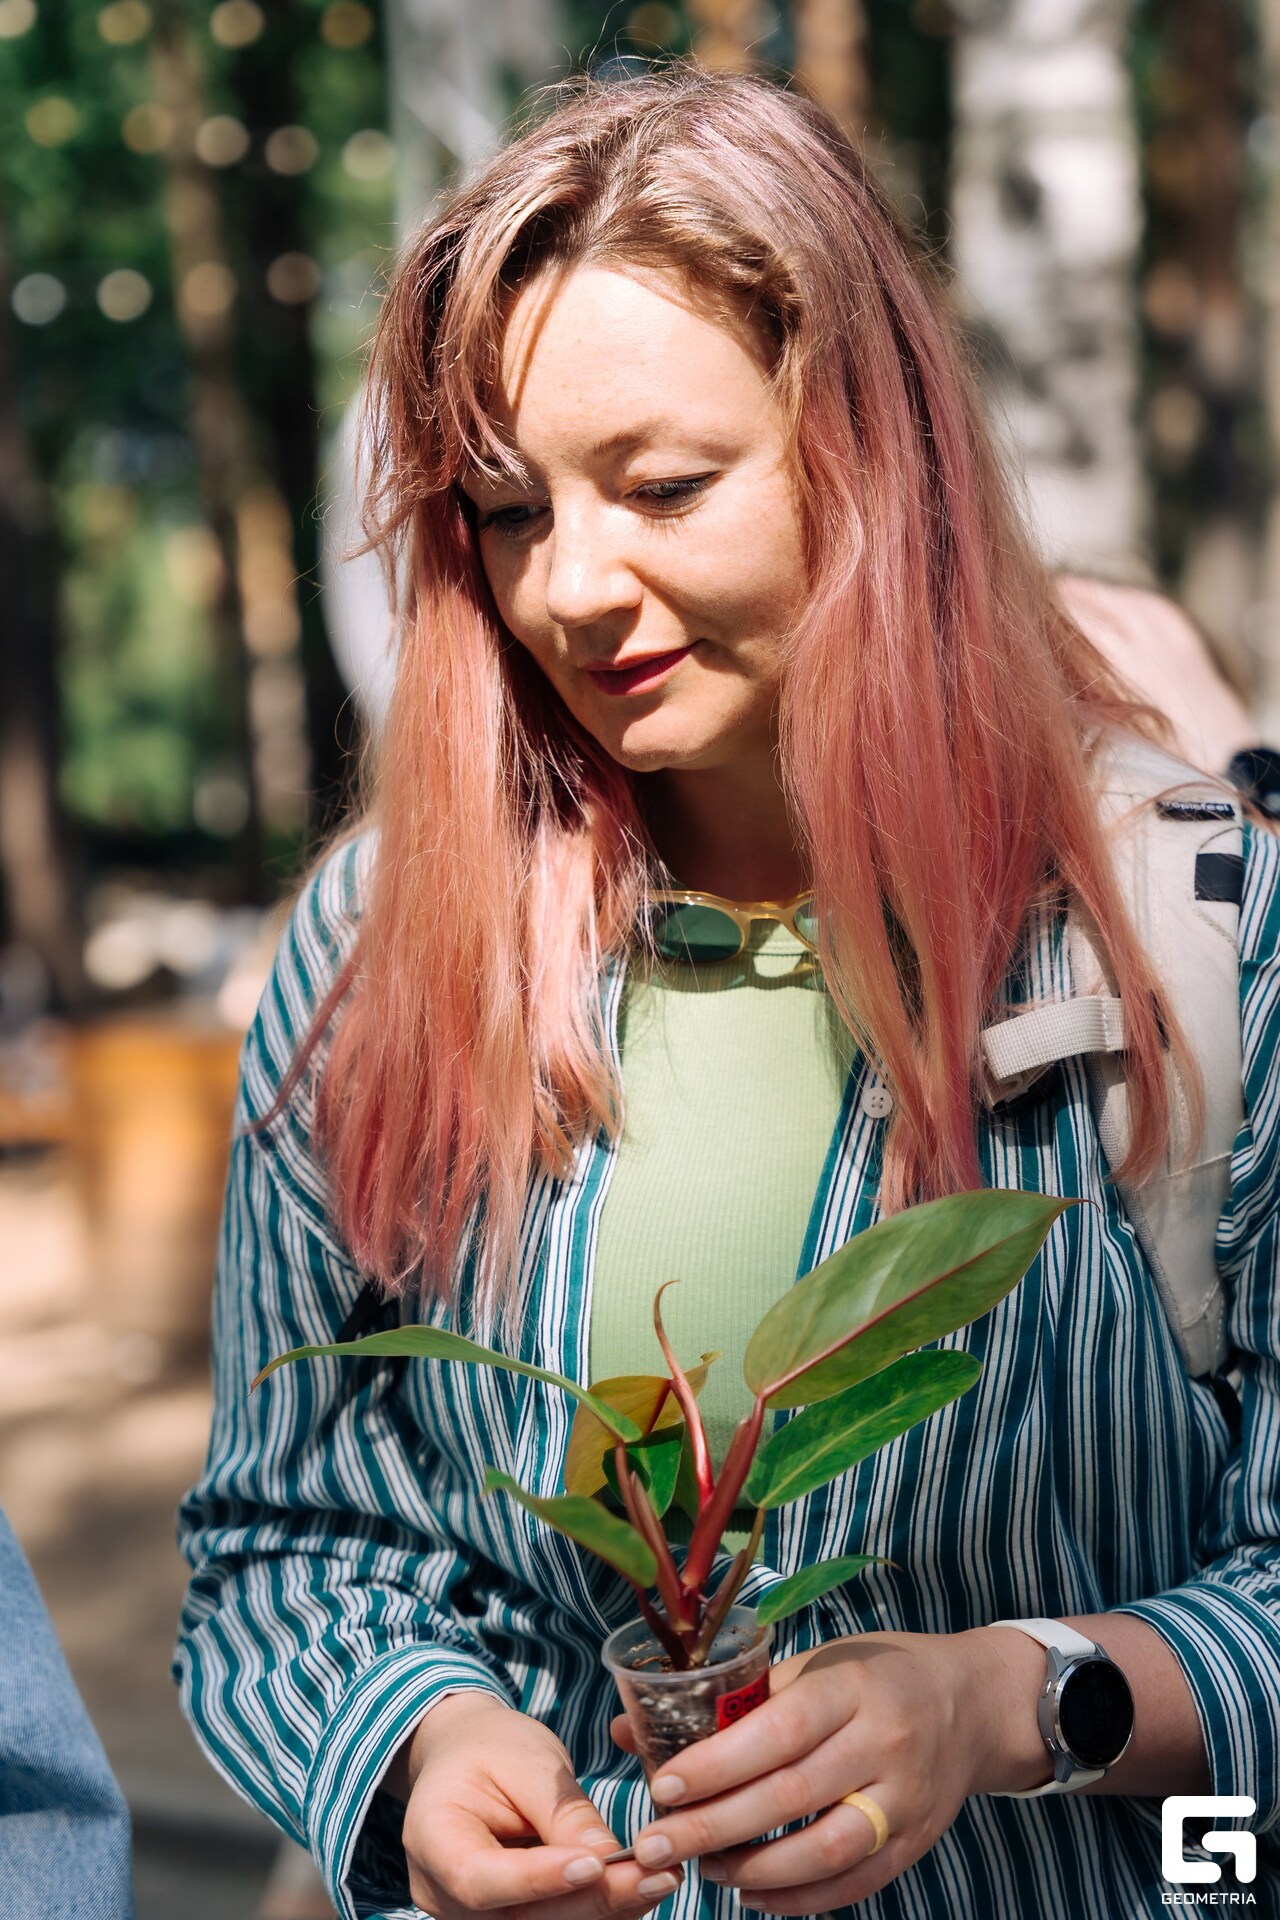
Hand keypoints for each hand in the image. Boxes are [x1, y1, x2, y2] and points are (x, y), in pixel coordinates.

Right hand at [399, 1692, 684, 1917]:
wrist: (468, 1758)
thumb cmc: (493, 1747)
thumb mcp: (526, 1759)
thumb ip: (561, 1812)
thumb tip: (608, 1861)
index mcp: (431, 1838)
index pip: (480, 1879)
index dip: (537, 1881)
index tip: (595, 1865)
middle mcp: (442, 1894)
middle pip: (519, 1917)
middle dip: (592, 1900)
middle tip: (655, 1874)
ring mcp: (471, 1918)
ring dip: (605, 1911)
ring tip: (659, 1879)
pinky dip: (600, 1911)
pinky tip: (641, 1888)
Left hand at [610, 1629, 1037, 1914]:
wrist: (972, 1703)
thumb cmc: (874, 1676)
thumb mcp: (815, 1665)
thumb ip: (734, 1700)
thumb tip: (633, 1729)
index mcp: (852, 1688)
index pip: (779, 1731)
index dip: (718, 1764)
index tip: (663, 1786)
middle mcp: (884, 1743)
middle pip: (791, 1795)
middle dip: (715, 1826)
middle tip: (656, 1842)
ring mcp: (905, 1799)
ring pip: (824, 1849)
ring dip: (754, 1867)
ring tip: (702, 1867)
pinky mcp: (915, 1842)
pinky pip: (853, 1882)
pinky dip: (798, 1898)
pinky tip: (752, 1893)